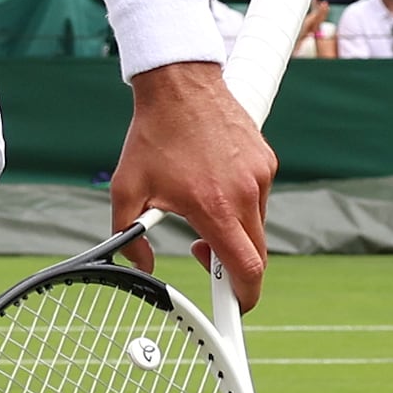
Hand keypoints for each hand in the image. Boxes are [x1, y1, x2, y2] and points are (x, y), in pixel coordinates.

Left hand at [112, 58, 279, 310]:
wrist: (180, 84)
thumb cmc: (152, 137)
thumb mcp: (126, 190)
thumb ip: (130, 237)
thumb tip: (141, 268)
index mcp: (215, 207)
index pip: (247, 268)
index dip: (245, 297)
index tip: (235, 308)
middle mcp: (246, 194)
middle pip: (257, 254)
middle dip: (234, 267)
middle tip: (202, 254)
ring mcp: (261, 176)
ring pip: (257, 225)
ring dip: (235, 231)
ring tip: (200, 207)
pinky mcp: (266, 161)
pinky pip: (259, 197)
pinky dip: (241, 203)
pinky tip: (213, 182)